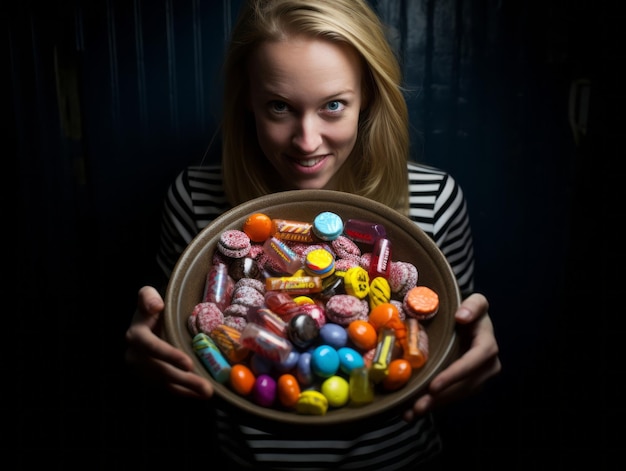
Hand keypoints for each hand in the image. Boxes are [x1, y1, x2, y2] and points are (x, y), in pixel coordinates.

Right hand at [125, 286, 213, 398]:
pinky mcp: (150, 379)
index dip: (169, 356)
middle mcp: (136, 356)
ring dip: (187, 390)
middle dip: (184, 380)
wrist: (146, 323)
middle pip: (161, 371)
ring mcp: (142, 370)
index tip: (188, 364)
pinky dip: (184, 393)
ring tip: (208, 392)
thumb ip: (148, 296)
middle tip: (206, 387)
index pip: (152, 347)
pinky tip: (200, 396)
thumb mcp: (148, 296)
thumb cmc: (152, 308)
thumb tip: (156, 305)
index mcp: (136, 336)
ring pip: (165, 383)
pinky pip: (167, 389)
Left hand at [403, 293, 500, 420]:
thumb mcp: (476, 302)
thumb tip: (462, 317)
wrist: (470, 320)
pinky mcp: (468, 384)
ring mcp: (478, 377)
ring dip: (435, 405)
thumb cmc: (469, 310)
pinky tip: (413, 412)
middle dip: (441, 397)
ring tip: (412, 413)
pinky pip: (452, 396)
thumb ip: (473, 306)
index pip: (473, 361)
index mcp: (487, 345)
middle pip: (464, 386)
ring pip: (457, 395)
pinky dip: (434, 404)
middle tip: (418, 406)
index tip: (434, 386)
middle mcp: (487, 365)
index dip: (455, 375)